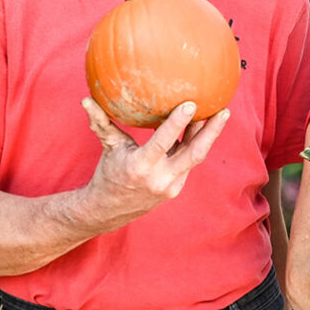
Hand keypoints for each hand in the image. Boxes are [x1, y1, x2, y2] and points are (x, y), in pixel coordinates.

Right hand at [78, 98, 228, 227]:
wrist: (110, 209)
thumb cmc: (108, 173)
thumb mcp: (107, 147)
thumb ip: (100, 122)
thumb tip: (85, 100)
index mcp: (141, 166)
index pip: (164, 142)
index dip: (178, 123)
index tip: (191, 104)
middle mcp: (160, 178)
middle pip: (194, 153)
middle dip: (211, 132)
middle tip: (224, 110)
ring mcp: (172, 185)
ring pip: (196, 157)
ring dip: (209, 136)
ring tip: (221, 114)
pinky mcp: (177, 186)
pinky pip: (190, 161)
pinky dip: (196, 143)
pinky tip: (204, 125)